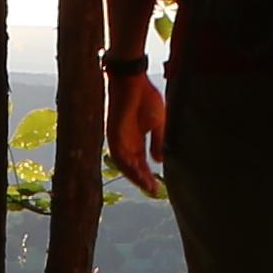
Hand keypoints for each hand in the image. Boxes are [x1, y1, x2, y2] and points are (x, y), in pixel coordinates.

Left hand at [106, 63, 167, 198]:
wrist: (133, 80)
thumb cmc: (146, 97)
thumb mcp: (158, 124)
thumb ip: (158, 142)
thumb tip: (160, 161)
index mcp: (136, 140)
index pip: (141, 163)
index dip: (148, 176)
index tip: (157, 188)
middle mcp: (126, 143)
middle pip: (133, 167)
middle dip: (143, 180)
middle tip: (153, 191)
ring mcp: (118, 139)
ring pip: (124, 164)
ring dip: (135, 176)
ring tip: (147, 185)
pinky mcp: (113, 133)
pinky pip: (119, 154)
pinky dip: (127, 164)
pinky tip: (138, 172)